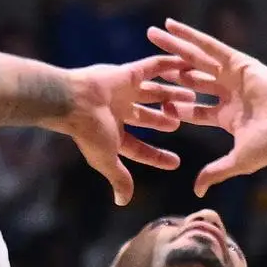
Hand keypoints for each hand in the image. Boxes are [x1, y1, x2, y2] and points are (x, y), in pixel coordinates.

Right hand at [59, 52, 194, 205]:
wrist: (73, 100)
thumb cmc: (88, 131)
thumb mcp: (106, 159)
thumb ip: (118, 178)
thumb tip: (122, 202)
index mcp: (114, 134)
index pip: (140, 148)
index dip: (157, 157)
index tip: (176, 162)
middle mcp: (119, 112)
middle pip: (149, 117)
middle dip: (168, 119)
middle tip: (186, 120)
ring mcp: (123, 92)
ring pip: (153, 93)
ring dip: (172, 94)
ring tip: (193, 95)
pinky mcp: (126, 72)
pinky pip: (151, 67)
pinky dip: (167, 65)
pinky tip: (184, 63)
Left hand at [148, 17, 266, 195]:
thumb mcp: (238, 161)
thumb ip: (216, 172)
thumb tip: (197, 191)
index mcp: (227, 117)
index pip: (193, 110)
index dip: (174, 107)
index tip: (153, 101)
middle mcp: (229, 94)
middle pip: (190, 80)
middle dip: (168, 71)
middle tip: (145, 63)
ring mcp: (234, 77)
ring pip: (197, 59)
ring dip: (174, 46)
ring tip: (151, 34)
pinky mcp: (239, 62)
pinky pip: (210, 46)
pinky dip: (191, 36)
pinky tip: (171, 26)